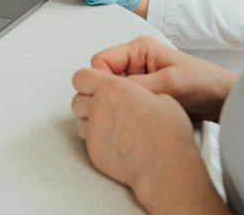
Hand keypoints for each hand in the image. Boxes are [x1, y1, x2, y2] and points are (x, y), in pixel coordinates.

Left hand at [71, 68, 198, 192]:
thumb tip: (140, 96)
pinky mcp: (95, 152)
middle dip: (88, 100)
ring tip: (112, 124)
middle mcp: (98, 108)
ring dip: (91, 120)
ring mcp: (94, 132)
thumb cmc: (166, 132)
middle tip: (107, 105)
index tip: (100, 84)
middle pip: (77, 99)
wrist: (164, 167)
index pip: (82, 77)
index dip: (89, 79)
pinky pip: (89, 140)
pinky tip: (117, 141)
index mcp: (113, 88)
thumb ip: (141, 91)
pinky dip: (98, 139)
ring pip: (80, 121)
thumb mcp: (162, 97)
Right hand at [90, 36, 236, 122]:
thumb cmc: (203, 83)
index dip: (101, 81)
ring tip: (133, 116)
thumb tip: (110, 92)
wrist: (222, 100)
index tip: (109, 99)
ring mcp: (138, 80)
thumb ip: (139, 86)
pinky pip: (123, 104)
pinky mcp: (143, 95)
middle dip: (108, 94)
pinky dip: (126, 112)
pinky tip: (137, 121)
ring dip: (118, 105)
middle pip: (103, 78)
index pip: (100, 61)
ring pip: (112, 93)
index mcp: (139, 49)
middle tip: (122, 110)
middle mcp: (135, 62)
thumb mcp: (170, 83)